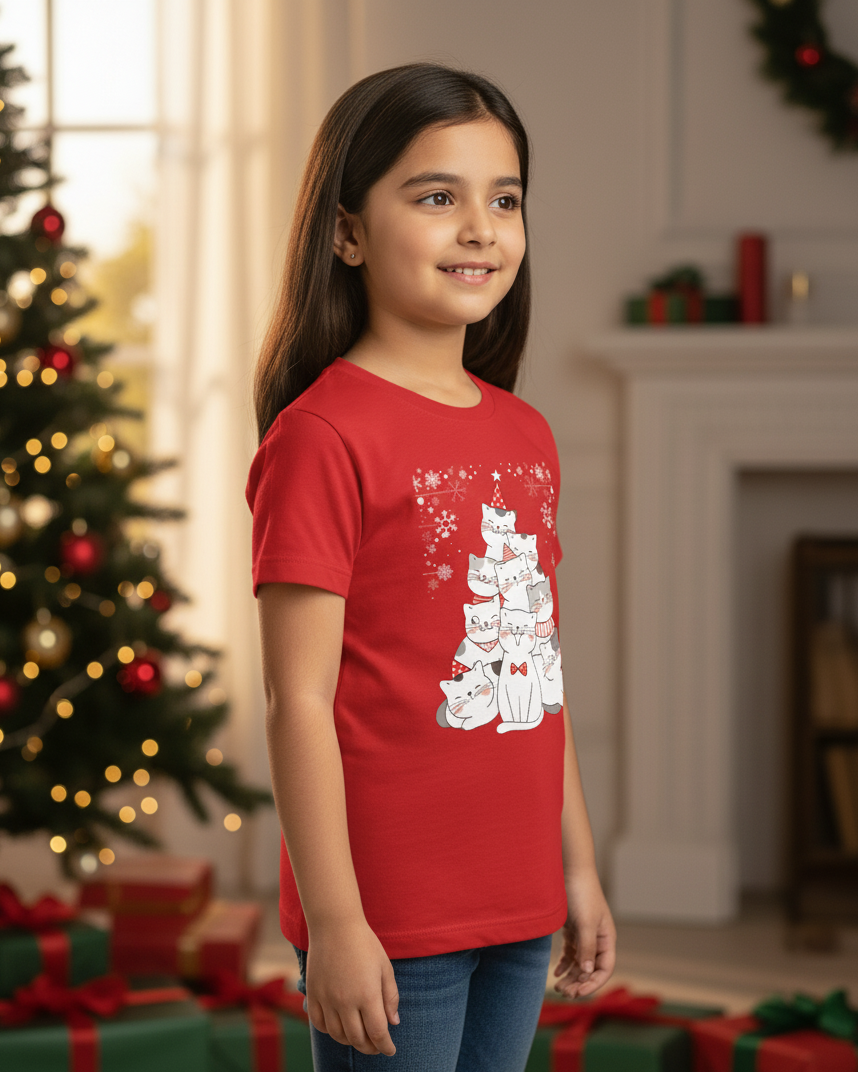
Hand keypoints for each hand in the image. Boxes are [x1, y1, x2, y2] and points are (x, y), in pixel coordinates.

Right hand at [305, 918, 399, 1055]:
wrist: (335, 925)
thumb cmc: (364, 943)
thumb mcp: (385, 967)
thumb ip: (390, 996)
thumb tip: (393, 1023)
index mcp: (367, 995)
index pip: (378, 1033)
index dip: (385, 1046)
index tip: (390, 1050)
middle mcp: (346, 1001)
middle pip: (357, 1039)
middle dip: (370, 1048)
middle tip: (377, 1047)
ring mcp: (327, 999)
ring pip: (338, 1035)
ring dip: (350, 1041)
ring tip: (359, 1038)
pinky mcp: (313, 994)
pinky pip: (319, 1024)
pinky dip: (330, 1031)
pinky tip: (338, 1027)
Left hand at [552, 866, 615, 998]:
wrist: (570, 871)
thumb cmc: (582, 894)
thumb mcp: (585, 922)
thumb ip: (587, 947)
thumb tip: (588, 972)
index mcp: (607, 939)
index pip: (604, 969)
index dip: (593, 983)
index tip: (578, 992)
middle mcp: (597, 939)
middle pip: (590, 969)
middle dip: (579, 983)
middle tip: (563, 992)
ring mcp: (584, 935)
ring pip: (579, 963)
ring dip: (571, 976)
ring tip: (558, 987)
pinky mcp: (572, 930)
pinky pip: (570, 953)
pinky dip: (564, 964)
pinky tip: (556, 972)